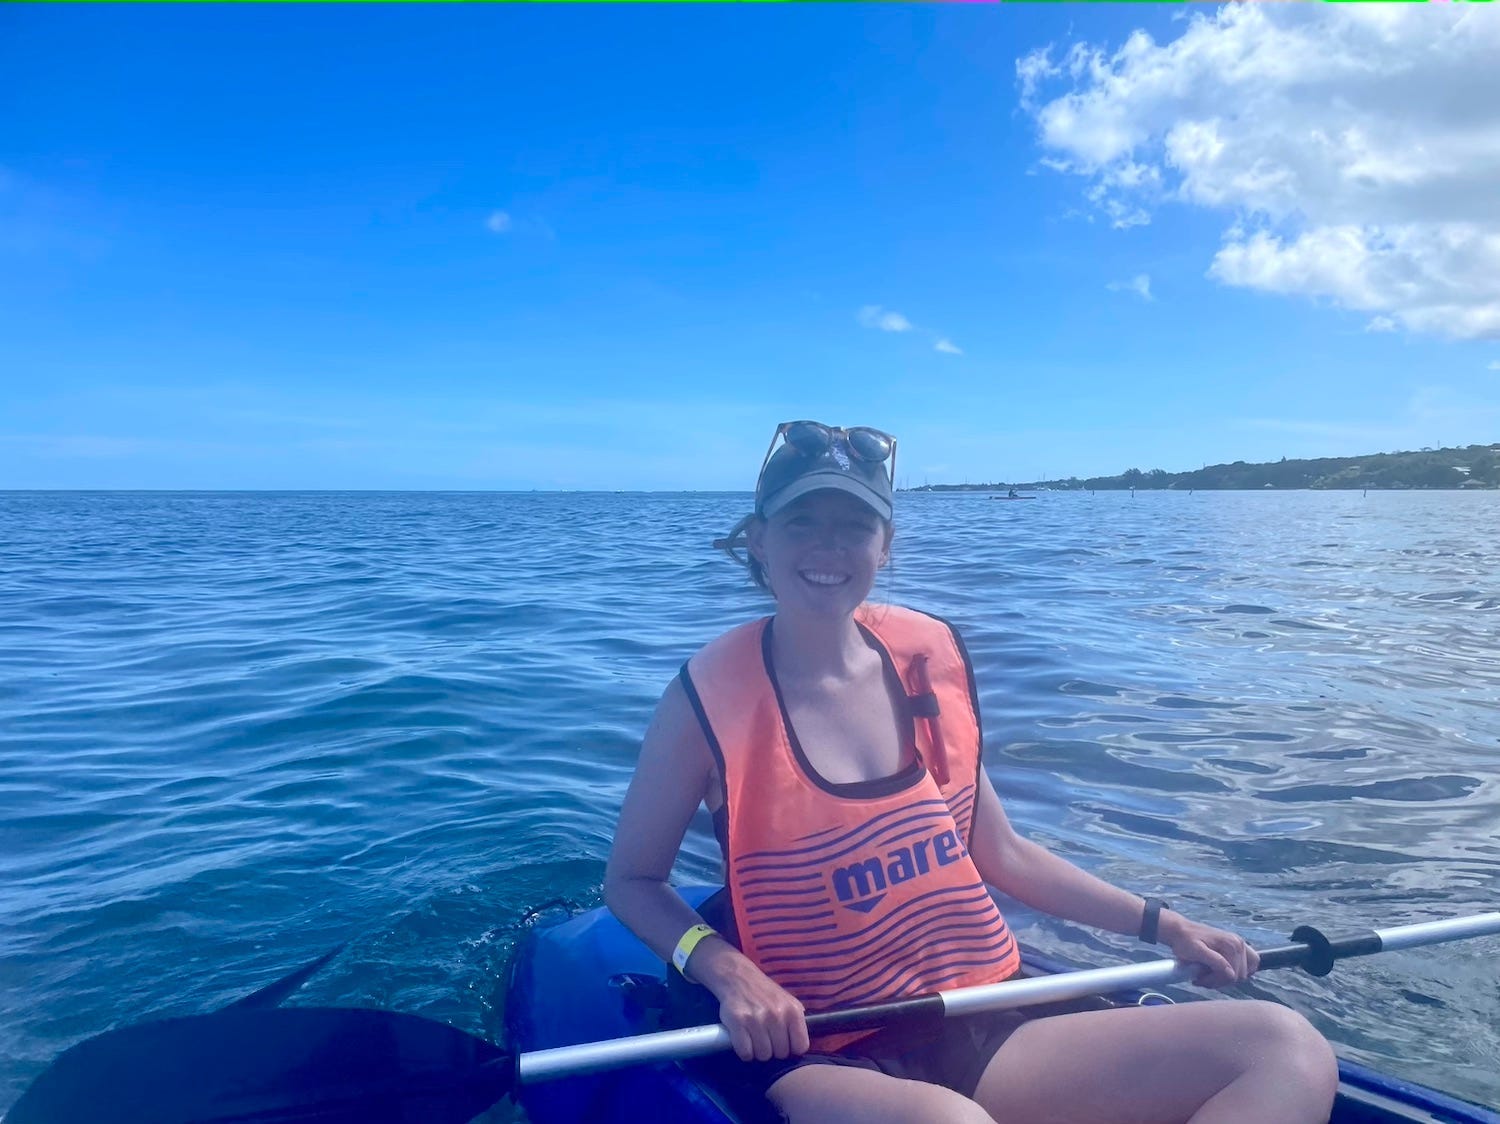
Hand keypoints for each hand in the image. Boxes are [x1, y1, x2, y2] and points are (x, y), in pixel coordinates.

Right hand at [689, 937, 810, 1061]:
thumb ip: (796, 1023)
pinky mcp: (738, 1022)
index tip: (783, 1043)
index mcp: (793, 1011)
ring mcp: (757, 1019)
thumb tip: (799, 1047)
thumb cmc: (765, 993)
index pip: (800, 1047)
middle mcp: (777, 1015)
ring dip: (757, 1051)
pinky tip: (744, 1040)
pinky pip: (745, 1053)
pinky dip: (744, 1051)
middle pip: (780, 1054)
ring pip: (763, 1055)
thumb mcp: (788, 1002)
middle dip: (773, 1050)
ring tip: (754, 1038)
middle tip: (765, 1038)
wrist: (738, 976)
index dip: (791, 1049)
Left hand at [1159, 911, 1259, 987]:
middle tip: (1201, 978)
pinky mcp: (1237, 949)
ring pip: (1242, 975)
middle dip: (1219, 981)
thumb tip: (1231, 973)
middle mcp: (1239, 943)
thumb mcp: (1196, 951)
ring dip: (1225, 979)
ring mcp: (1239, 946)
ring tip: (1207, 975)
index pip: (1232, 976)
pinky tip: (1220, 973)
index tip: (1198, 979)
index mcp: (1231, 944)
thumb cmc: (1185, 940)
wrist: (1180, 931)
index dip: (1214, 981)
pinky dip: (1235, 973)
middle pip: (1238, 977)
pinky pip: (1247, 968)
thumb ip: (1215, 961)